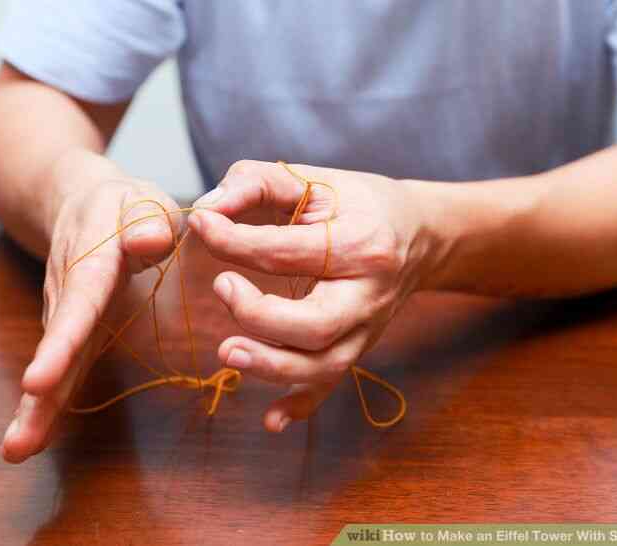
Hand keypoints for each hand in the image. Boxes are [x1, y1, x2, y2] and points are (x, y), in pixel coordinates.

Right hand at [1, 172, 180, 462]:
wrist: (80, 200)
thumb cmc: (123, 205)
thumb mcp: (143, 199)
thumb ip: (149, 220)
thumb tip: (149, 241)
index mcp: (92, 260)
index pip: (79, 303)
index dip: (61, 344)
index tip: (38, 382)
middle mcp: (69, 290)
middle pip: (55, 344)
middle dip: (39, 394)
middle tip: (18, 441)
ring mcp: (65, 309)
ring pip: (53, 360)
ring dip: (37, 406)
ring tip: (18, 448)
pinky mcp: (70, 325)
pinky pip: (61, 363)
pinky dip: (48, 399)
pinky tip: (35, 433)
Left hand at [188, 161, 442, 431]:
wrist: (416, 233)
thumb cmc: (357, 203)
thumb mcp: (313, 178)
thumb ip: (256, 183)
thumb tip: (207, 209)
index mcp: (360, 243)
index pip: (289, 251)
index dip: (233, 240)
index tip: (200, 225)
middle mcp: (368, 293)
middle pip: (315, 324)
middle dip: (259, 315)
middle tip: (221, 288)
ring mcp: (366, 327)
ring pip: (324, 365)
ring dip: (271, 366)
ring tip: (227, 351)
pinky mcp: (358, 346)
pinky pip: (332, 385)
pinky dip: (301, 405)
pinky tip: (272, 420)